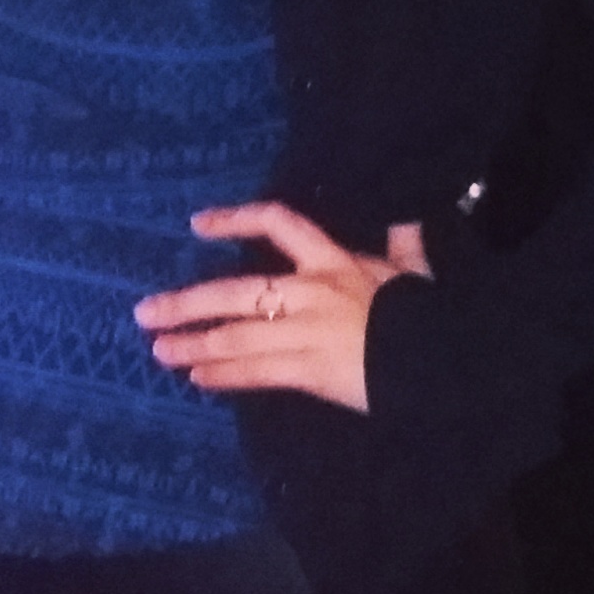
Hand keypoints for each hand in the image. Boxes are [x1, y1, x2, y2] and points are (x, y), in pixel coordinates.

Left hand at [133, 204, 431, 412]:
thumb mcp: (414, 273)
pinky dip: (223, 375)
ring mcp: (307, 332)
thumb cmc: (431, 315)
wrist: (450, 361)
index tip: (197, 224)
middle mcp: (311, 292)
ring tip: (157, 349)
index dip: (236, 220)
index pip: (279, 225)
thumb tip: (409, 215)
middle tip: (143, 312)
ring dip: (192, 343)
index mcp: (333, 261)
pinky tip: (196, 378)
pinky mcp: (310, 371)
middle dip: (185, 303)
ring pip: (236, 336)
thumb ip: (403, 244)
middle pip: (235, 292)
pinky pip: (256, 372)